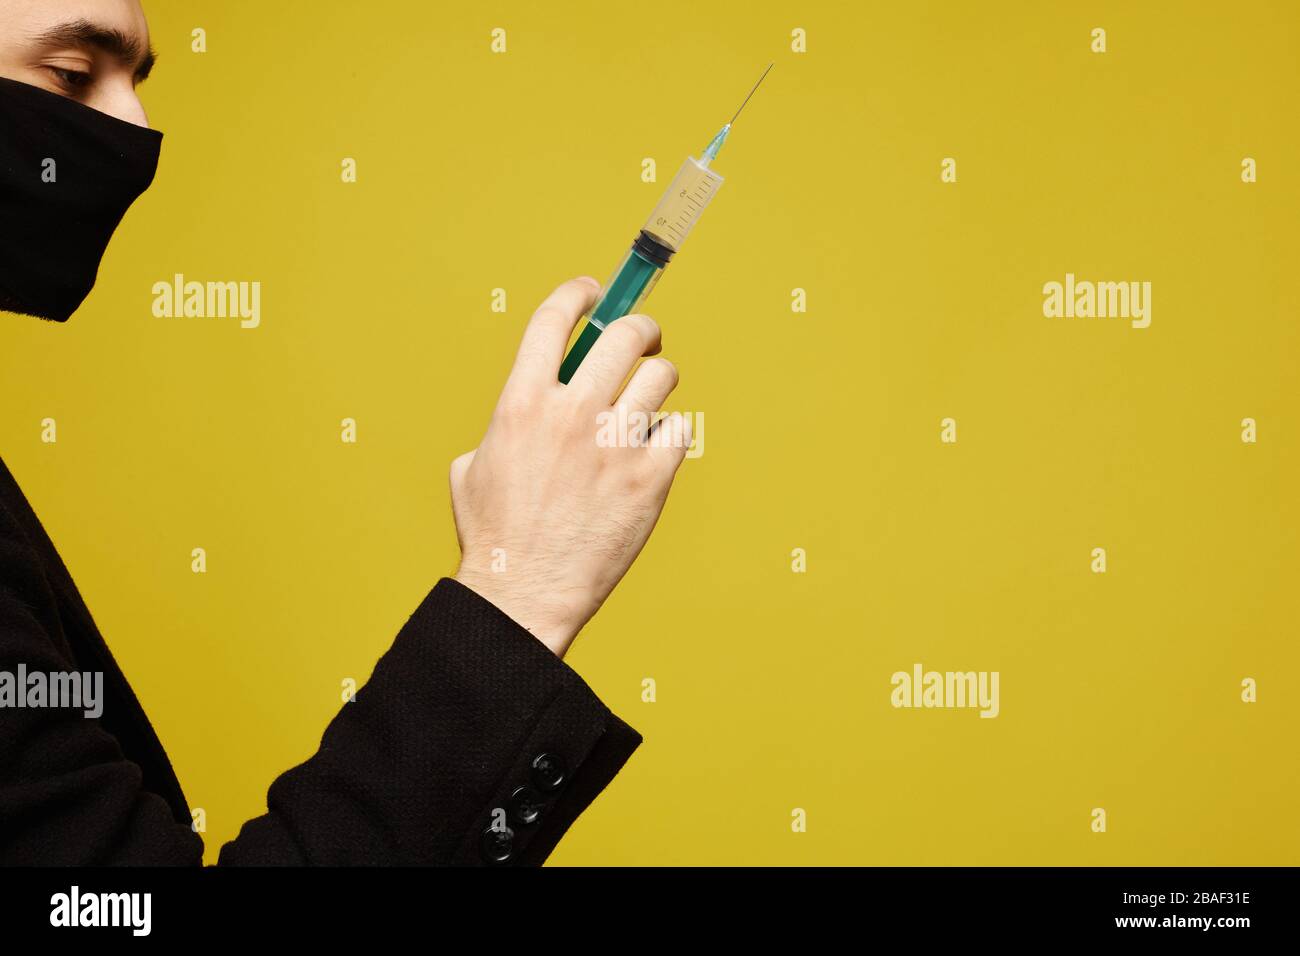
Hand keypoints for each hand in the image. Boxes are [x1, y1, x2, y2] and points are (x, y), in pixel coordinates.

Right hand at [450, 276, 691, 657]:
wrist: (523, 593)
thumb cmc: (493, 535)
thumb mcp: (471, 466)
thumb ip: (503, 423)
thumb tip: (529, 404)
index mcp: (521, 403)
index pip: (554, 320)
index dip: (579, 294)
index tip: (594, 292)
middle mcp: (570, 414)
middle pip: (623, 334)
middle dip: (641, 327)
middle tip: (644, 340)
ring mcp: (613, 446)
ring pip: (660, 376)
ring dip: (659, 377)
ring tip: (653, 393)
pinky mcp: (649, 480)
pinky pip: (680, 429)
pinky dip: (671, 434)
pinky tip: (655, 450)